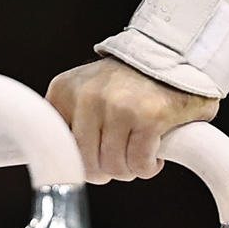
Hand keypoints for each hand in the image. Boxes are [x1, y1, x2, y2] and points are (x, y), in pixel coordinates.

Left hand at [45, 58, 217, 182]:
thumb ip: (68, 120)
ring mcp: (118, 106)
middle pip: (87, 164)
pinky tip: (153, 155)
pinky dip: (148, 167)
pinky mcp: (148, 117)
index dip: (79, 163)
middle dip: (106, 170)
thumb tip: (56, 166)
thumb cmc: (129, 83)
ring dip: (130, 169)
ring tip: (137, 153)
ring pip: (114, 168)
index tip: (92, 163)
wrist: (173, 57)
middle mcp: (88, 96)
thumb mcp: (84, 91)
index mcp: (64, 90)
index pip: (56, 147)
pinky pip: (139, 164)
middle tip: (121, 158)